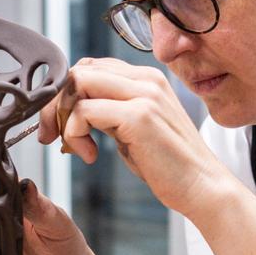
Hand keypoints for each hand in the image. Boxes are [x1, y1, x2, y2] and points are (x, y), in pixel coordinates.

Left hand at [37, 58, 234, 218]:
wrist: (203, 187)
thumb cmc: (168, 165)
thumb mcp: (132, 128)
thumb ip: (107, 110)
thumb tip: (70, 108)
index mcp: (145, 77)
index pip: (89, 67)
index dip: (65, 94)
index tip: (59, 125)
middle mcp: (145, 78)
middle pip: (78, 71)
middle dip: (55, 104)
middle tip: (52, 135)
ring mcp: (144, 94)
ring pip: (77, 84)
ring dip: (62, 118)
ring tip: (73, 146)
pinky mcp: (139, 115)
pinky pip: (84, 112)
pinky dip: (75, 134)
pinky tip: (90, 156)